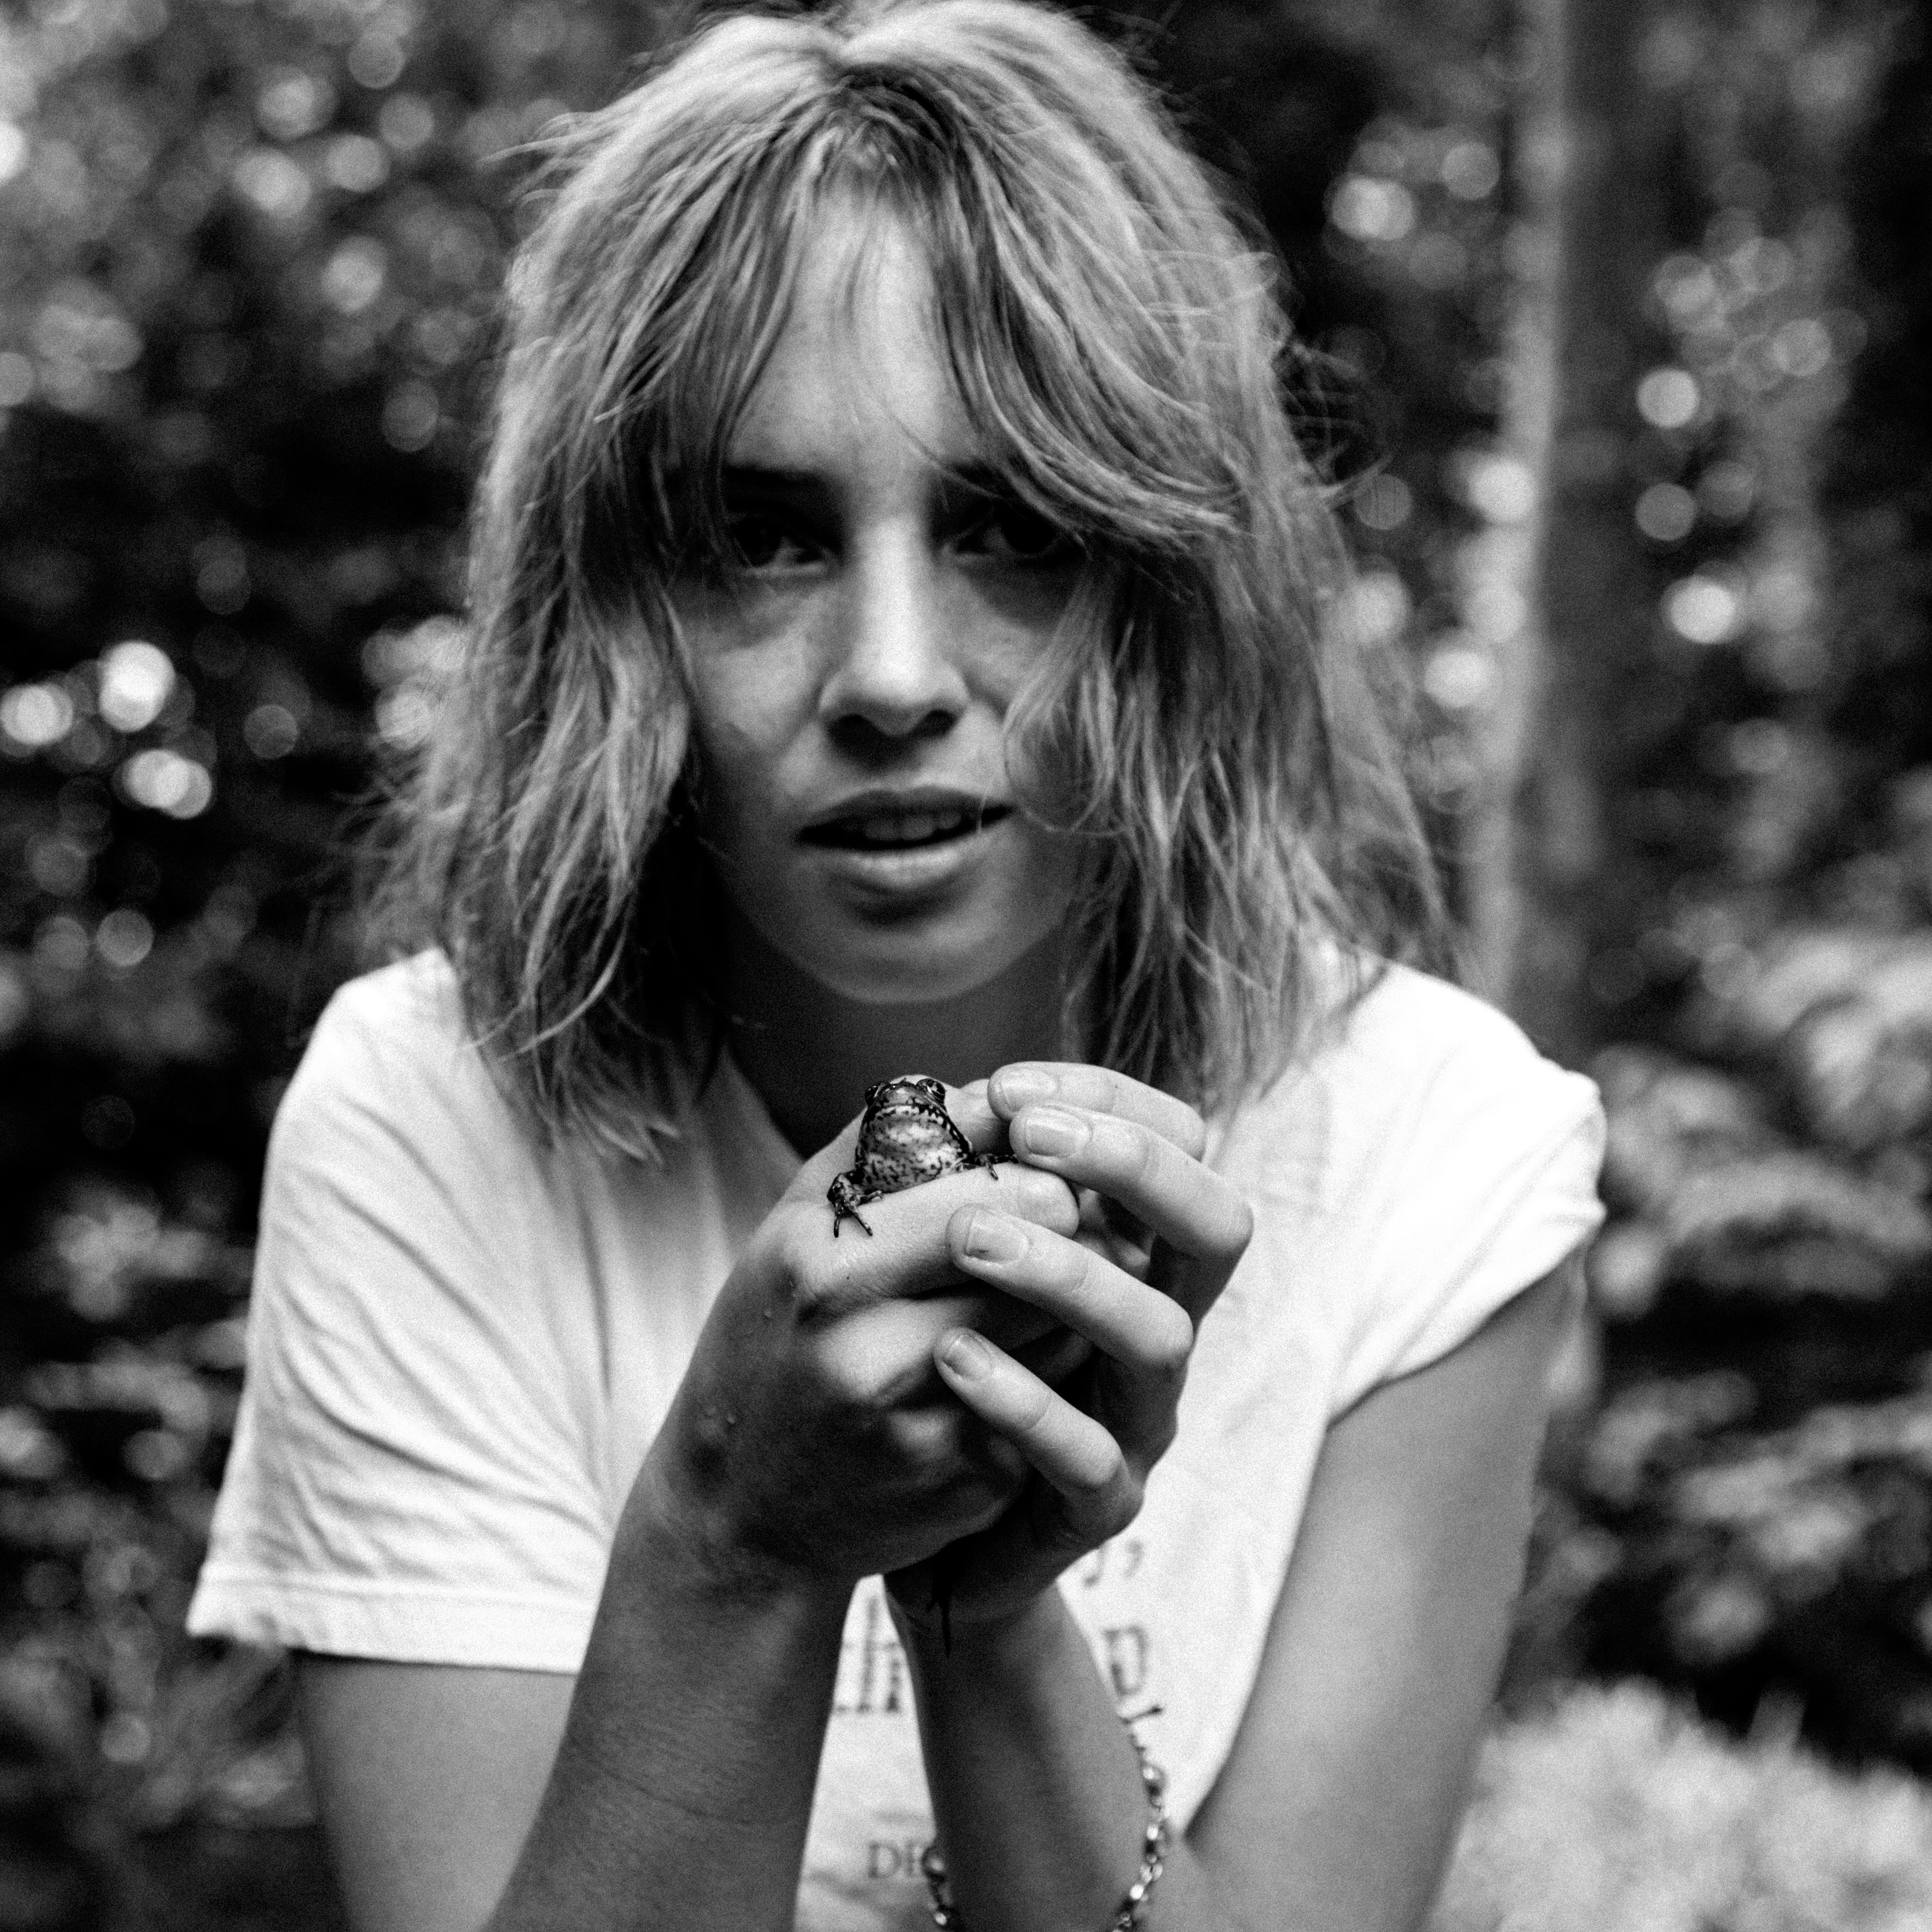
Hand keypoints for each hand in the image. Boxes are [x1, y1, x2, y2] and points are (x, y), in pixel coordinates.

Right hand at [633, 1096, 1087, 1597]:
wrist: (736, 1509)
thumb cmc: (771, 1338)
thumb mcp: (793, 1229)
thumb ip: (882, 1145)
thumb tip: (990, 1087)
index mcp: (822, 1267)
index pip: (982, 1196)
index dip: (1035, 1173)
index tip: (1049, 1169)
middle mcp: (865, 1350)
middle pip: (1032, 1263)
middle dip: (1068, 1235)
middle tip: (1080, 1220)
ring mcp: (919, 1426)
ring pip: (1059, 1333)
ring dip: (1071, 1305)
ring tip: (1054, 1289)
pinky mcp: (965, 1485)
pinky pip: (1053, 1404)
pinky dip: (1055, 1375)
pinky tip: (1028, 1365)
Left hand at [886, 1065, 1253, 1636]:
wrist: (923, 1526)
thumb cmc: (950, 1362)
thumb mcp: (966, 1262)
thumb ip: (974, 1184)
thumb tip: (942, 1089)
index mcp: (1137, 1253)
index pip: (1182, 1148)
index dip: (1114, 1102)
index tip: (1011, 1085)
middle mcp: (1161, 1323)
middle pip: (1215, 1226)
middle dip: (1131, 1166)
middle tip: (1027, 1136)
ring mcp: (1141, 1417)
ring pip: (1160, 1335)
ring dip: (1068, 1273)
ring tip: (969, 1238)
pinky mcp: (1100, 1504)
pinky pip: (1088, 1452)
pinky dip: (1023, 1397)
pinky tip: (951, 1354)